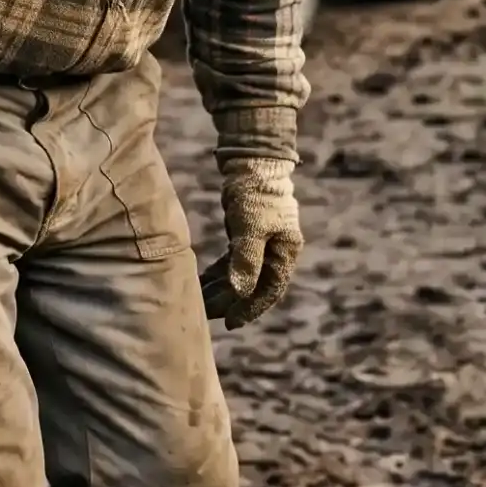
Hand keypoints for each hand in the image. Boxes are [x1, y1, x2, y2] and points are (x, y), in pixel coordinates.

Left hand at [198, 157, 302, 329]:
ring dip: (222, 289)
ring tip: (199, 301)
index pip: (268, 290)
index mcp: (286, 252)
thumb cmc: (255, 194)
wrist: (252, 163)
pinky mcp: (246, 237)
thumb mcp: (250, 228)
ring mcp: (262, 245)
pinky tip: (203, 283)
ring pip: (241, 276)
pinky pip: (233, 263)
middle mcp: (277, 252)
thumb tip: (241, 291)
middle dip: (231, 302)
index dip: (249, 309)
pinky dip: (219, 274)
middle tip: (207, 315)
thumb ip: (247, 260)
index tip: (230, 323)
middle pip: (254, 285)